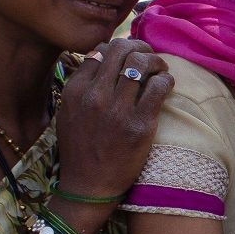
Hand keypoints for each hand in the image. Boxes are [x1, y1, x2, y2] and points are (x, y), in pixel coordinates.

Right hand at [53, 38, 171, 199]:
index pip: (101, 50)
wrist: (89, 187)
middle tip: (149, 55)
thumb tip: (101, 55)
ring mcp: (117, 110)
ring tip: (160, 69)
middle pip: (122, 49)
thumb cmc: (80, 149)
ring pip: (142, 62)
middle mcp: (94, 96)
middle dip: (139, 46)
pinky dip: (166, 80)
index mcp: (75, 90)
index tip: (129, 55)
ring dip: (156, 61)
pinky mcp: (140, 125)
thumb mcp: (68, 112)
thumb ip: (81, 84)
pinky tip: (166, 85)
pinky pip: (159, 86)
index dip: (119, 47)